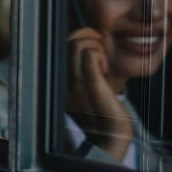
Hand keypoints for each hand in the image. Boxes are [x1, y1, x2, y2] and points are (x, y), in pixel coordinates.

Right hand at [65, 27, 133, 159]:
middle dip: (89, 36)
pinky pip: (89, 56)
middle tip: (102, 49)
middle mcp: (63, 82)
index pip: (63, 46)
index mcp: (61, 82)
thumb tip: (87, 44)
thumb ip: (83, 70)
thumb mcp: (87, 89)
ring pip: (77, 45)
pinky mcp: (89, 85)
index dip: (80, 36)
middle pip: (69, 41)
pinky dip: (99, 55)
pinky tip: (105, 68)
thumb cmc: (105, 110)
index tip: (96, 43)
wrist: (111, 135)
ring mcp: (74, 84)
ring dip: (96, 47)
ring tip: (103, 62)